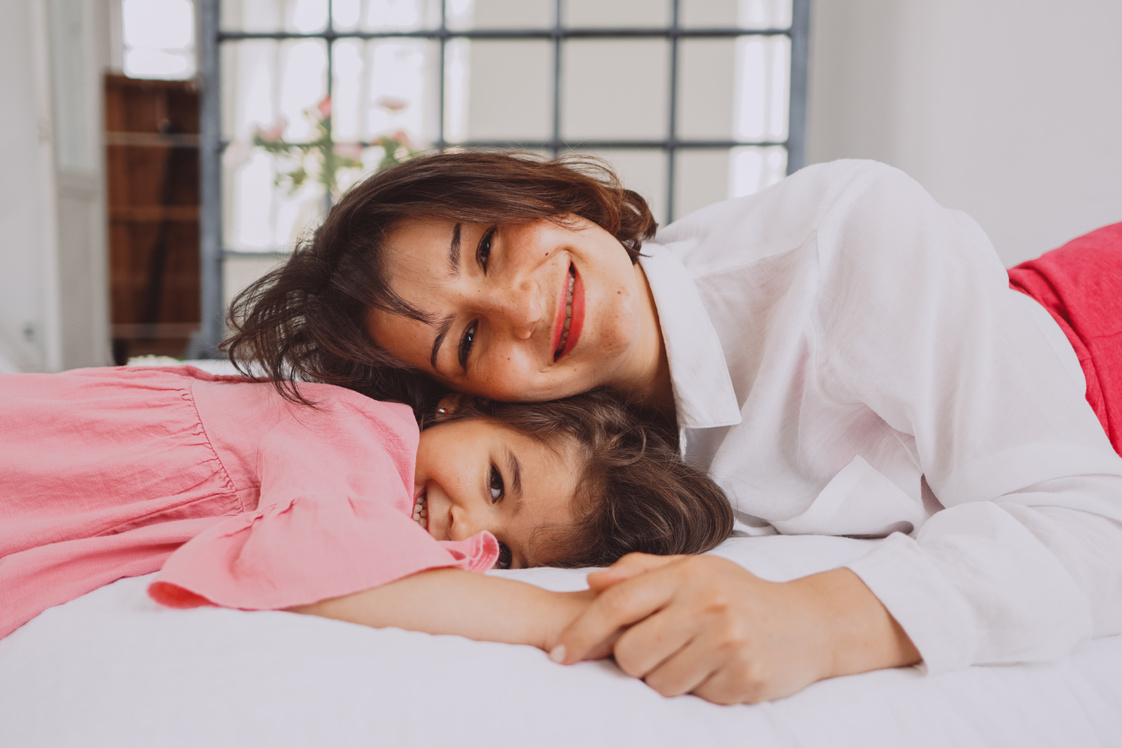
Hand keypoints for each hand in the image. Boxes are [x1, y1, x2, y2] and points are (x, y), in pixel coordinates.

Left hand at [551, 554, 918, 704]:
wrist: (807, 623)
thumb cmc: (739, 593)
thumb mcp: (693, 569)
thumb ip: (641, 572)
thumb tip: (592, 581)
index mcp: (688, 575)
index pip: (617, 605)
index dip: (581, 634)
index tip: (559, 655)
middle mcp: (707, 606)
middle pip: (631, 654)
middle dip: (633, 660)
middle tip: (657, 650)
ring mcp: (728, 644)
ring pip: (660, 684)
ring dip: (667, 677)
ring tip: (694, 657)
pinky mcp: (745, 679)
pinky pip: (695, 698)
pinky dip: (700, 689)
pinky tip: (719, 669)